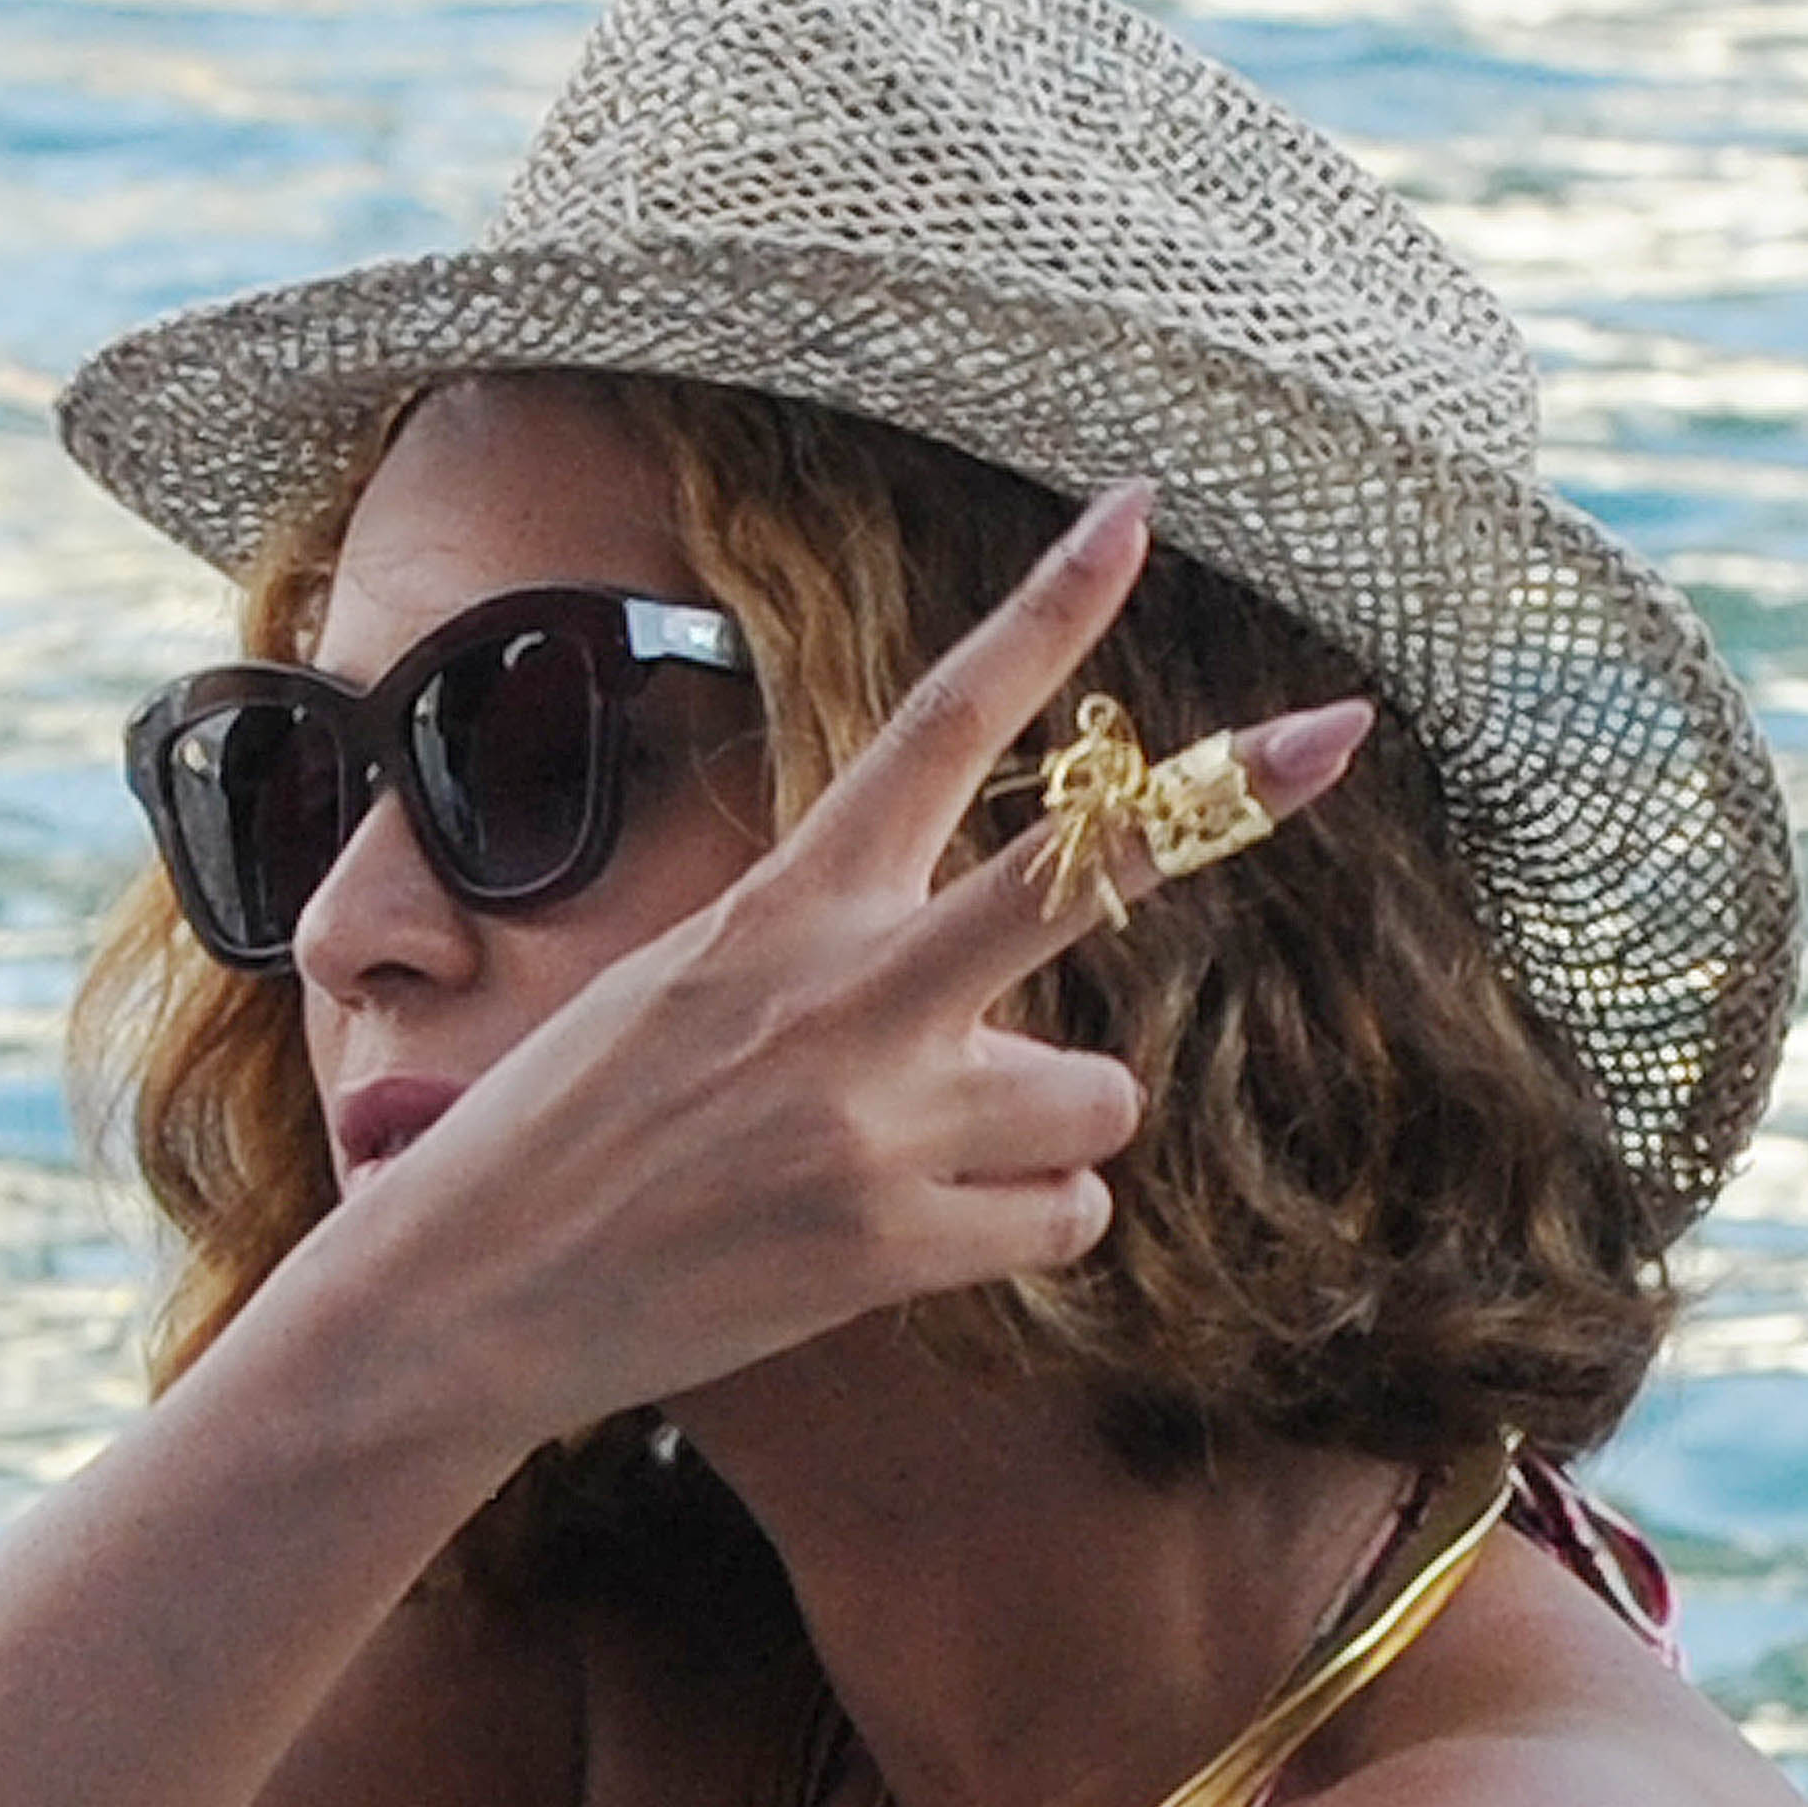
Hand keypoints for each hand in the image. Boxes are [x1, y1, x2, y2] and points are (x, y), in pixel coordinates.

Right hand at [340, 482, 1375, 1443]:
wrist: (466, 1296)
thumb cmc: (564, 1135)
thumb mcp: (672, 987)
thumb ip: (819, 952)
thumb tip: (960, 983)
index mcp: (785, 903)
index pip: (938, 722)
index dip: (1049, 613)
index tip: (1136, 511)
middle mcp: (846, 991)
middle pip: (1083, 871)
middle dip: (1228, 799)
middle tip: (1341, 730)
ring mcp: (878, 1120)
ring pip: (1100, 1096)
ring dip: (1054, 1131)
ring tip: (936, 1157)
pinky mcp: (892, 1245)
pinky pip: (1066, 1219)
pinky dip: (1025, 1228)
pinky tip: (924, 1233)